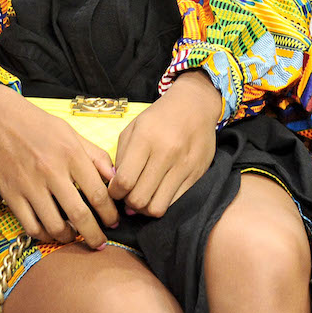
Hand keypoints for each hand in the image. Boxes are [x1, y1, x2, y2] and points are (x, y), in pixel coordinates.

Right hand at [0, 82, 118, 247]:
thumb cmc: (39, 125)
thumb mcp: (72, 133)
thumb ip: (95, 156)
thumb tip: (115, 178)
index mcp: (71, 154)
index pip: (98, 193)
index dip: (110, 213)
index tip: (114, 221)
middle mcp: (52, 171)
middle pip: (79, 214)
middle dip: (94, 234)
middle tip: (100, 243)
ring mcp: (29, 185)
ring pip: (54, 225)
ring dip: (69, 238)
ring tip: (75, 238)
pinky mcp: (10, 195)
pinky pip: (30, 226)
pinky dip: (44, 236)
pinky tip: (52, 233)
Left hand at [109, 70, 220, 217]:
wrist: (195, 104)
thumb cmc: (160, 116)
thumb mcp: (134, 128)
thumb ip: (121, 157)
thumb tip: (117, 187)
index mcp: (145, 138)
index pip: (124, 181)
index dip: (114, 193)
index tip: (115, 190)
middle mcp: (166, 152)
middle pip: (139, 198)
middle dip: (128, 202)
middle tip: (128, 195)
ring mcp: (184, 164)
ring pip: (157, 207)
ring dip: (146, 208)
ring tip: (144, 197)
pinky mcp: (197, 173)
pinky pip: (175, 202)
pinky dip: (163, 202)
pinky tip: (159, 192)